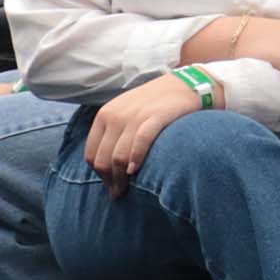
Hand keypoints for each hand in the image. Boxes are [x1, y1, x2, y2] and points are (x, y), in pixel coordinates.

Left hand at [83, 74, 209, 196]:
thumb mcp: (128, 112)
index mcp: (105, 114)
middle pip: (103, 158)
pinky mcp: (155, 117)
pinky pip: (140, 143)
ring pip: (118, 156)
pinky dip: (136, 159)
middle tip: (118, 194)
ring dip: (120, 178)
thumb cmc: (158, 104)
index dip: (99, 174)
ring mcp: (135, 116)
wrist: (187, 85)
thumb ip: (115, 132)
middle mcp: (115, 115)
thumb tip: (108, 164)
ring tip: (126, 191)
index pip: (91, 153)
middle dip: (109, 180)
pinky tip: (136, 171)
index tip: (110, 185)